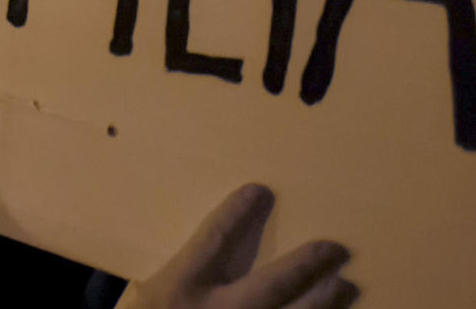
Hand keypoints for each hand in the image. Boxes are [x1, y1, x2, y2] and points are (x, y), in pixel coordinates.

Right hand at [124, 185, 353, 308]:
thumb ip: (174, 282)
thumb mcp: (145, 303)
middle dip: (305, 265)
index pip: (212, 241)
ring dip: (321, 304)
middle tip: (334, 248)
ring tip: (344, 286)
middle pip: (270, 285)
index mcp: (179, 290)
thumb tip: (208, 257)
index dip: (236, 216)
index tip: (260, 191)